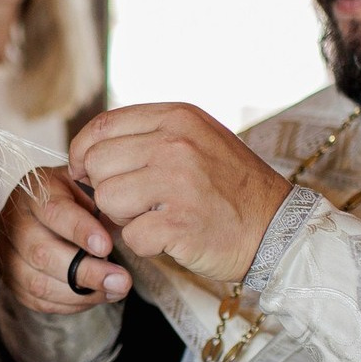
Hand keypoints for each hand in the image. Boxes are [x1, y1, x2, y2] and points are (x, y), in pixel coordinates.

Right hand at [0, 165, 132, 313]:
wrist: (43, 211)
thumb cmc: (73, 198)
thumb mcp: (88, 186)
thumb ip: (103, 202)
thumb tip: (127, 226)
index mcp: (34, 192)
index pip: (53, 212)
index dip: (80, 231)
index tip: (107, 246)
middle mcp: (14, 223)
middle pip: (42, 254)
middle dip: (86, 272)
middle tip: (121, 281)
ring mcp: (7, 254)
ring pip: (38, 283)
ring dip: (81, 294)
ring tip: (115, 291)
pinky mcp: (11, 279)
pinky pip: (38, 300)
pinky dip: (70, 304)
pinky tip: (94, 296)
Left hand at [69, 103, 291, 283]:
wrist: (277, 228)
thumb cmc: (230, 188)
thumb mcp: (196, 139)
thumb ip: (149, 136)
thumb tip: (90, 150)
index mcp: (177, 117)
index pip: (101, 127)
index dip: (83, 154)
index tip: (86, 173)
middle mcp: (175, 143)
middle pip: (97, 164)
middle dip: (108, 189)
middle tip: (138, 202)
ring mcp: (178, 182)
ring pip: (107, 199)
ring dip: (124, 217)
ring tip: (156, 217)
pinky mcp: (179, 223)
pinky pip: (131, 235)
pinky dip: (146, 244)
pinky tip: (171, 237)